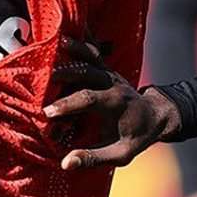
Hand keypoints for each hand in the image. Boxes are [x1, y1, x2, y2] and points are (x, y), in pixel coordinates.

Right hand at [45, 39, 182, 169]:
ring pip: (91, 57)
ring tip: (53, 43)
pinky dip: (80, 41)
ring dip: (73, 50)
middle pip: (87, 73)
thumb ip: (93, 158)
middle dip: (65, 73)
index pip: (89, 99)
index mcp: (116, 103)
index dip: (68, 104)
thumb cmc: (136, 138)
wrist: (156, 116)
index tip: (47, 112)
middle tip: (41, 78)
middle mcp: (113, 84)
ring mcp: (109, 73)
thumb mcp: (120, 154)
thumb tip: (66, 163)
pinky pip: (92, 52)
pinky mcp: (105, 68)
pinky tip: (64, 32)